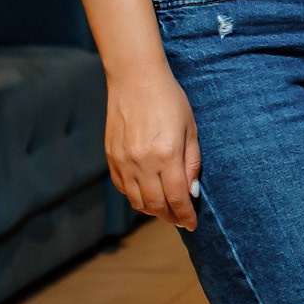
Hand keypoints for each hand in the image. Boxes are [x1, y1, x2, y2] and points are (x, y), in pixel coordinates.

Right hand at [105, 63, 201, 229]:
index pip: (177, 198)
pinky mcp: (111, 157)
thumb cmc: (169, 100)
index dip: (185, 215)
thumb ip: (192, 163)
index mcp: (166, 155)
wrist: (135, 79)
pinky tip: (146, 194)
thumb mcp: (191, 129)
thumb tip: (192, 193)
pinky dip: (135, 197)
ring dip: (152, 210)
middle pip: (156, 205)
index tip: (192, 223)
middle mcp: (142, 162)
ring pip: (136, 201)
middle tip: (180, 219)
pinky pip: (122, 188)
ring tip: (165, 209)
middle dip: (170, 216)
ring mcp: (123, 161)